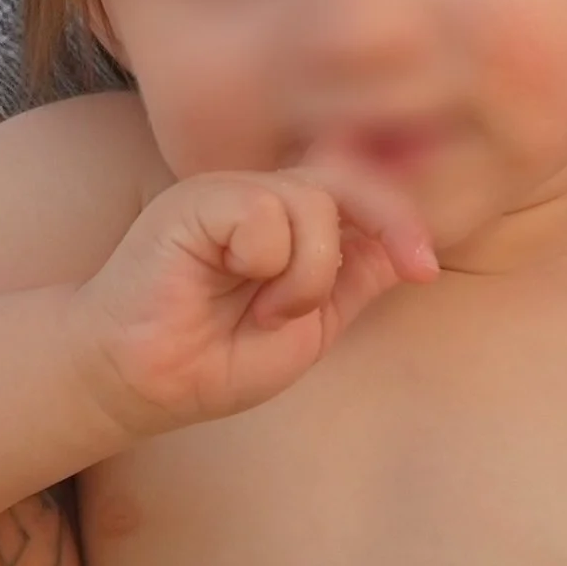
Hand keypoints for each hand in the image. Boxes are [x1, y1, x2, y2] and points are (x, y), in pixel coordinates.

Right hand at [75, 165, 435, 439]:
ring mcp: (228, 193)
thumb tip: (405, 246)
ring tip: (268, 311)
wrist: (142, 385)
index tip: (424, 268)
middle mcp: (262, 197)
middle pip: (349, 180)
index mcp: (289, 221)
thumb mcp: (308, 326)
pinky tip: (228, 286)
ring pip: (313, 202)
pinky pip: (263, 211)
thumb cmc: (213, 360)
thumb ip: (351, 280)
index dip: (400, 219)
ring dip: (309, 273)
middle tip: (412, 268)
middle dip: (390, 222)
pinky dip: (264, 261)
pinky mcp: (195, 199)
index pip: (359, 192)